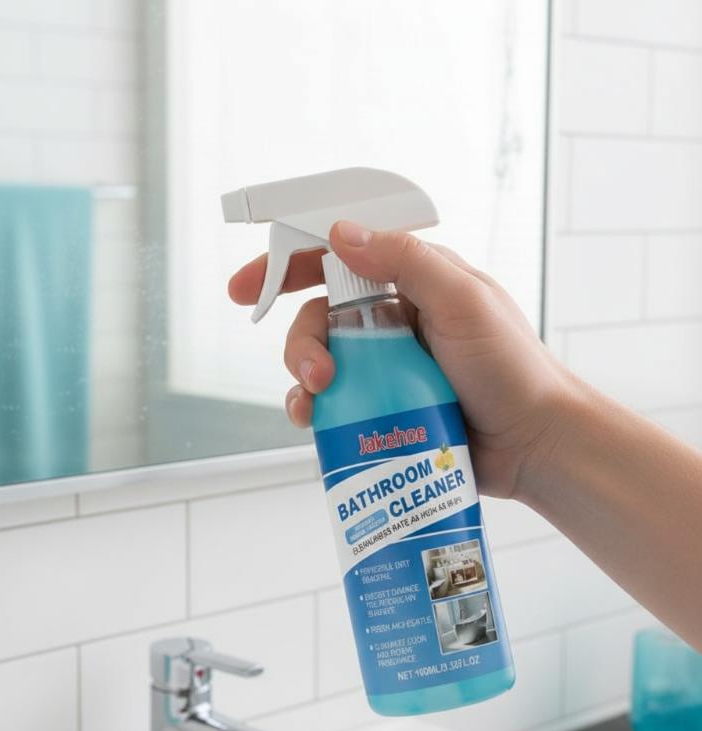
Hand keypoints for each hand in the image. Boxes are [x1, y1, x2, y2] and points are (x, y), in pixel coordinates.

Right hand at [229, 220, 574, 499]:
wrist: (535, 444)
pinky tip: (314, 423)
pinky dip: (314, 411)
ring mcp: (384, 367)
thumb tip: (341, 233)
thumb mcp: (464, 301)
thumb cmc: (512, 368)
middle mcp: (392, 321)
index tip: (249, 285)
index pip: (339, 258)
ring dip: (303, 378)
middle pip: (319, 317)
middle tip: (315, 373)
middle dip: (302, 341)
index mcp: (411, 283)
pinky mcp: (380, 408)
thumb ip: (406, 261)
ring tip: (317, 402)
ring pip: (319, 361)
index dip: (287, 265)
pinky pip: (331, 404)